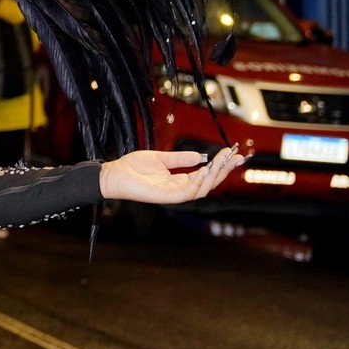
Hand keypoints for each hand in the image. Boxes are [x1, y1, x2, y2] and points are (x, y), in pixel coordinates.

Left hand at [99, 145, 248, 204]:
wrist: (113, 174)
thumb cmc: (132, 167)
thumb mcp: (160, 158)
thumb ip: (180, 158)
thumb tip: (200, 156)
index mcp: (178, 180)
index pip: (205, 175)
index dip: (220, 165)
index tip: (232, 152)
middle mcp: (179, 189)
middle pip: (209, 183)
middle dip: (224, 170)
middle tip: (236, 156)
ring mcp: (173, 194)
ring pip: (202, 189)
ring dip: (214, 176)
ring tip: (222, 162)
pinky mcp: (165, 197)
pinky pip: (188, 193)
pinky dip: (198, 184)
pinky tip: (205, 172)